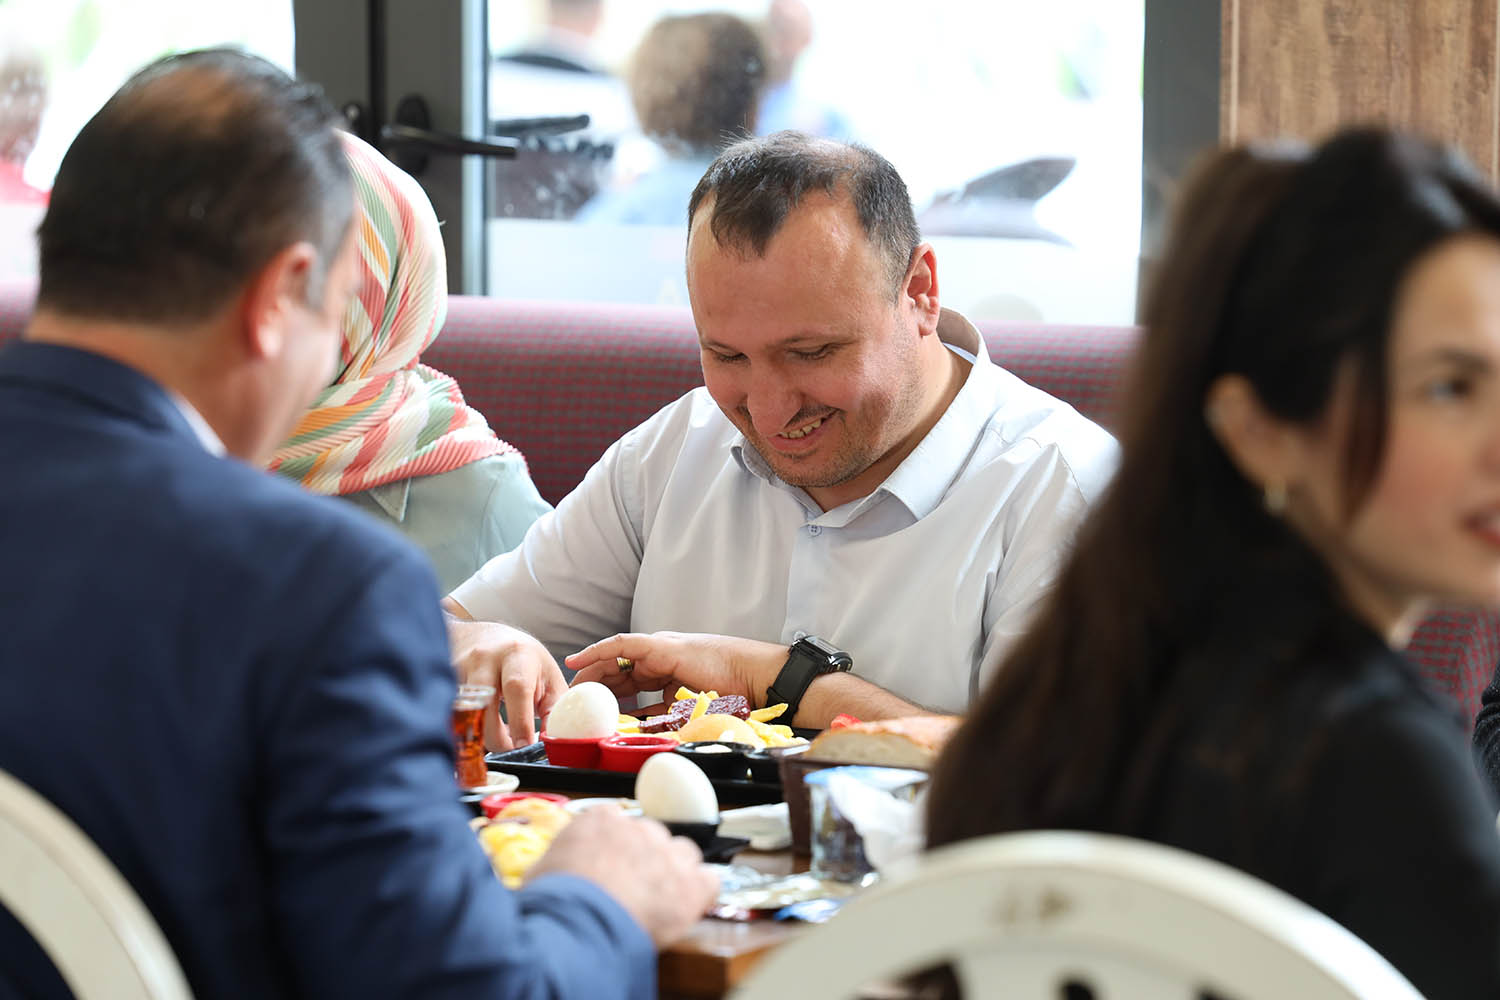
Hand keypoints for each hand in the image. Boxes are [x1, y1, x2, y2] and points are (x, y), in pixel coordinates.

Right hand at [444, 610, 566, 749]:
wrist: (486, 638)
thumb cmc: (523, 661)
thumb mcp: (548, 677)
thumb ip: (554, 709)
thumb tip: (550, 742)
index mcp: (517, 655)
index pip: (517, 688)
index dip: (520, 721)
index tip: (523, 746)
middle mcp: (485, 658)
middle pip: (484, 704)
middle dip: (496, 737)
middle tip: (511, 748)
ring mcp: (459, 668)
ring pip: (463, 712)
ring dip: (478, 735)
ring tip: (497, 737)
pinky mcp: (443, 681)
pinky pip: (450, 714)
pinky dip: (464, 729)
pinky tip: (478, 729)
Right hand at [527, 806, 717, 946]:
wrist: (577, 921)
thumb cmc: (554, 900)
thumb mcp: (542, 871)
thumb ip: (558, 861)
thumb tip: (554, 872)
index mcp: (600, 820)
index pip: (616, 825)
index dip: (616, 850)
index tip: (612, 866)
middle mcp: (638, 828)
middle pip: (651, 838)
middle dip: (644, 861)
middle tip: (631, 889)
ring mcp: (667, 853)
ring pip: (683, 854)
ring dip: (674, 873)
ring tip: (658, 899)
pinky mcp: (691, 883)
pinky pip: (709, 880)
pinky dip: (701, 894)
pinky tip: (687, 906)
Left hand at [565, 631, 784, 705]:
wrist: (752, 677)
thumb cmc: (730, 696)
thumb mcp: (689, 712)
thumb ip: (666, 719)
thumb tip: (644, 736)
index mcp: (667, 675)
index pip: (629, 683)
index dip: (608, 693)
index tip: (589, 707)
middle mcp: (660, 661)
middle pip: (618, 671)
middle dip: (594, 684)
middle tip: (574, 700)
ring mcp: (660, 651)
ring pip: (615, 657)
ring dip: (591, 670)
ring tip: (571, 683)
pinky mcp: (661, 646)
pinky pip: (621, 645)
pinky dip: (598, 651)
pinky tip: (579, 661)